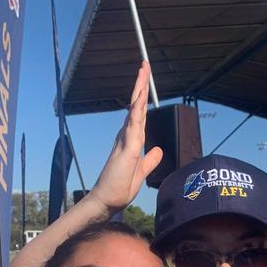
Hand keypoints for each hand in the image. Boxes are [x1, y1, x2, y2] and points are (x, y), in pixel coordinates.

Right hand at [90, 62, 162, 215]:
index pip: (140, 115)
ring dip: (139, 90)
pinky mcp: (127, 149)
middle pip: (136, 106)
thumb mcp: (141, 172)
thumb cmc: (120, 188)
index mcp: (131, 141)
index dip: (143, 98)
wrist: (107, 201)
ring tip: (143, 70)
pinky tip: (139, 97)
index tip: (145, 82)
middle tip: (144, 65)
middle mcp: (127, 137)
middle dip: (141, 85)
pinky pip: (133, 125)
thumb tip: (158, 150)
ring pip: (135, 110)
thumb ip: (150, 160)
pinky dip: (137, 110)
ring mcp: (126, 141)